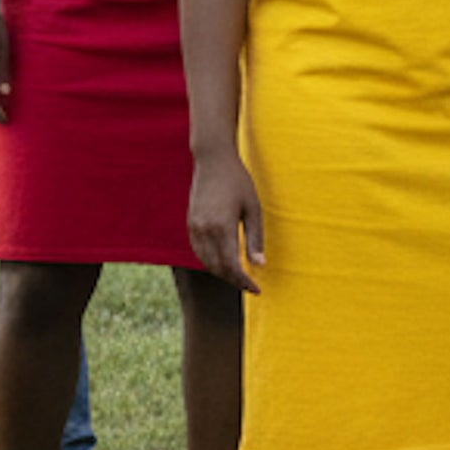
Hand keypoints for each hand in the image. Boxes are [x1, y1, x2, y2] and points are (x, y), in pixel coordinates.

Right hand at [190, 150, 265, 294]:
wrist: (213, 161)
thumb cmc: (238, 182)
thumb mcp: (253, 208)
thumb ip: (255, 238)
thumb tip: (259, 264)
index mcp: (221, 227)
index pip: (231, 266)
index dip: (244, 281)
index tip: (256, 289)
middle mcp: (204, 231)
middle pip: (217, 268)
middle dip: (234, 280)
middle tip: (250, 285)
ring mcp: (194, 228)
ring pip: (206, 262)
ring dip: (222, 273)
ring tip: (239, 276)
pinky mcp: (190, 224)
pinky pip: (198, 251)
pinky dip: (210, 261)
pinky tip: (223, 261)